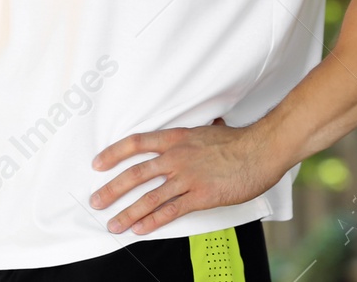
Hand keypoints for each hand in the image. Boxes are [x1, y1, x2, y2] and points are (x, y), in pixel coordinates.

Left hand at [88, 117, 284, 235]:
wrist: (260, 150)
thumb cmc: (238, 141)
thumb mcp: (208, 130)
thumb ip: (197, 133)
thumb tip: (204, 126)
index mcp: (175, 138)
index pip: (136, 144)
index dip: (114, 154)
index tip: (98, 164)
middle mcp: (176, 157)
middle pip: (135, 174)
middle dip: (112, 189)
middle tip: (97, 200)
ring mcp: (187, 177)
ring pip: (149, 198)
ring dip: (128, 212)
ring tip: (113, 224)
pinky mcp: (200, 196)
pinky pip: (171, 211)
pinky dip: (152, 222)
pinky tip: (140, 229)